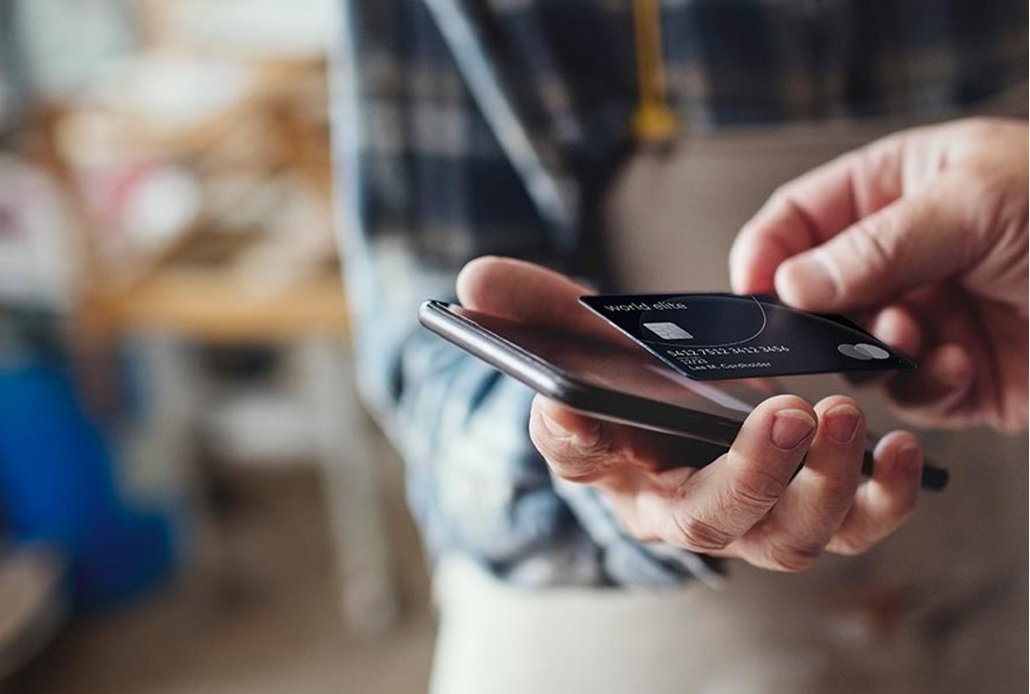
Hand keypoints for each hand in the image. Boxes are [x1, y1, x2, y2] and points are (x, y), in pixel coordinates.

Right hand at [457, 256, 922, 571]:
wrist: (680, 407)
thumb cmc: (628, 376)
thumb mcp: (578, 331)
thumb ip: (530, 306)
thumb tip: (473, 283)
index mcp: (609, 462)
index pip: (579, 459)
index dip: (575, 439)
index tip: (577, 411)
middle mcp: (677, 507)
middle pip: (708, 519)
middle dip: (749, 474)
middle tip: (782, 410)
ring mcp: (748, 517)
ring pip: (785, 537)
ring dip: (821, 484)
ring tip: (841, 415)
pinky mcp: (809, 508)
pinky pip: (850, 524)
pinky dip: (881, 496)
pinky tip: (901, 446)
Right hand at [730, 118, 1027, 431]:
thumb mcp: (973, 201)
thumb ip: (873, 243)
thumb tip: (790, 281)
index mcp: (900, 188)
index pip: (802, 217)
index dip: (768, 251)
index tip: (751, 290)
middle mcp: (907, 256)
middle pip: (818, 293)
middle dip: (824, 315)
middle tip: (833, 326)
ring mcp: (931, 317)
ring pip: (856, 351)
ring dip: (878, 352)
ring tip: (915, 338)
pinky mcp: (959, 376)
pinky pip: (909, 392)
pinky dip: (924, 387)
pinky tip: (958, 366)